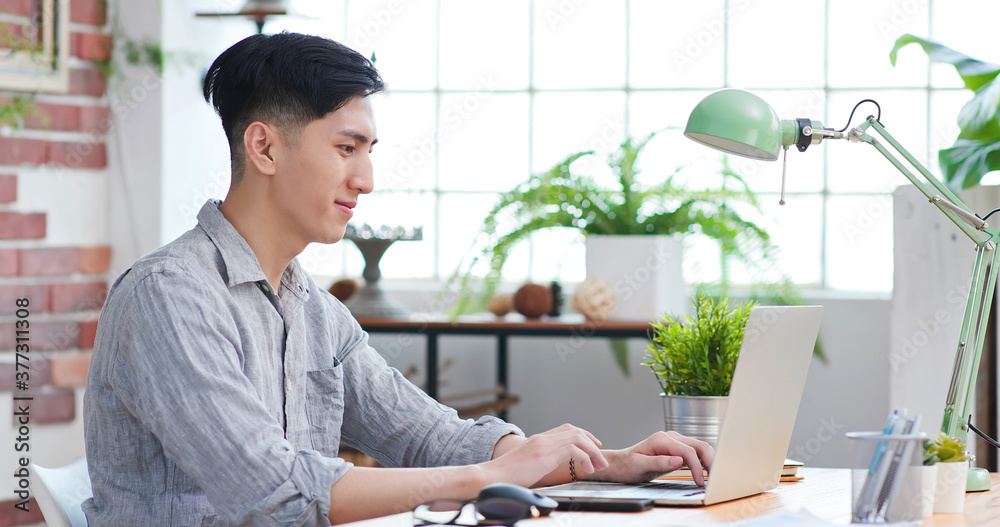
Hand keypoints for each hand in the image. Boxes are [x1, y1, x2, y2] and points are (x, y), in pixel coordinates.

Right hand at [484, 424, 608, 486]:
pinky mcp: (544, 454)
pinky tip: (587, 469)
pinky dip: (585, 458)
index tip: (593, 445)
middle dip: (592, 443)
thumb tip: (549, 469)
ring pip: (577, 438)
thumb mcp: (526, 465)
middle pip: (575, 431)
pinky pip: (573, 450)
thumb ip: (539, 462)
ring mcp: (543, 444)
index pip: (566, 429)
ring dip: (592, 452)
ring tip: (598, 466)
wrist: (491, 476)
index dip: (583, 435)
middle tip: (601, 458)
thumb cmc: (505, 477)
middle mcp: (542, 438)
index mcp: (538, 440)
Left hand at [589, 431, 714, 486]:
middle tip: (715, 479)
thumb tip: (679, 460)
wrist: (621, 464)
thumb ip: (659, 462)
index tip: (700, 482)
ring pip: (700, 448)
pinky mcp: (677, 449)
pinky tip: (706, 472)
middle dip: (710, 461)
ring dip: (709, 461)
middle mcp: (670, 437)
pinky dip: (703, 461)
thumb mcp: (640, 466)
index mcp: (662, 439)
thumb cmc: (628, 465)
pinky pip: (695, 453)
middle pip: (699, 445)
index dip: (697, 467)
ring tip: (713, 477)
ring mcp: (675, 442)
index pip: (688, 451)